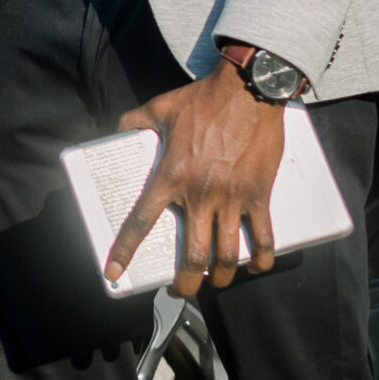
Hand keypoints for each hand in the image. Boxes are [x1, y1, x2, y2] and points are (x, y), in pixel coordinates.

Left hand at [108, 63, 284, 297]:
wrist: (248, 90)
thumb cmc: (204, 99)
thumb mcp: (160, 107)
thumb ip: (134, 121)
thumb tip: (117, 129)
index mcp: (171, 175)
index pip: (142, 221)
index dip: (126, 251)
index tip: (115, 274)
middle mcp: (200, 193)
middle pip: (192, 255)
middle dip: (185, 283)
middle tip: (180, 290)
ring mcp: (232, 197)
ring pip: (226, 254)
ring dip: (220, 276)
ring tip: (214, 282)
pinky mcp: (259, 194)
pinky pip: (263, 236)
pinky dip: (261, 258)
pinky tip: (256, 266)